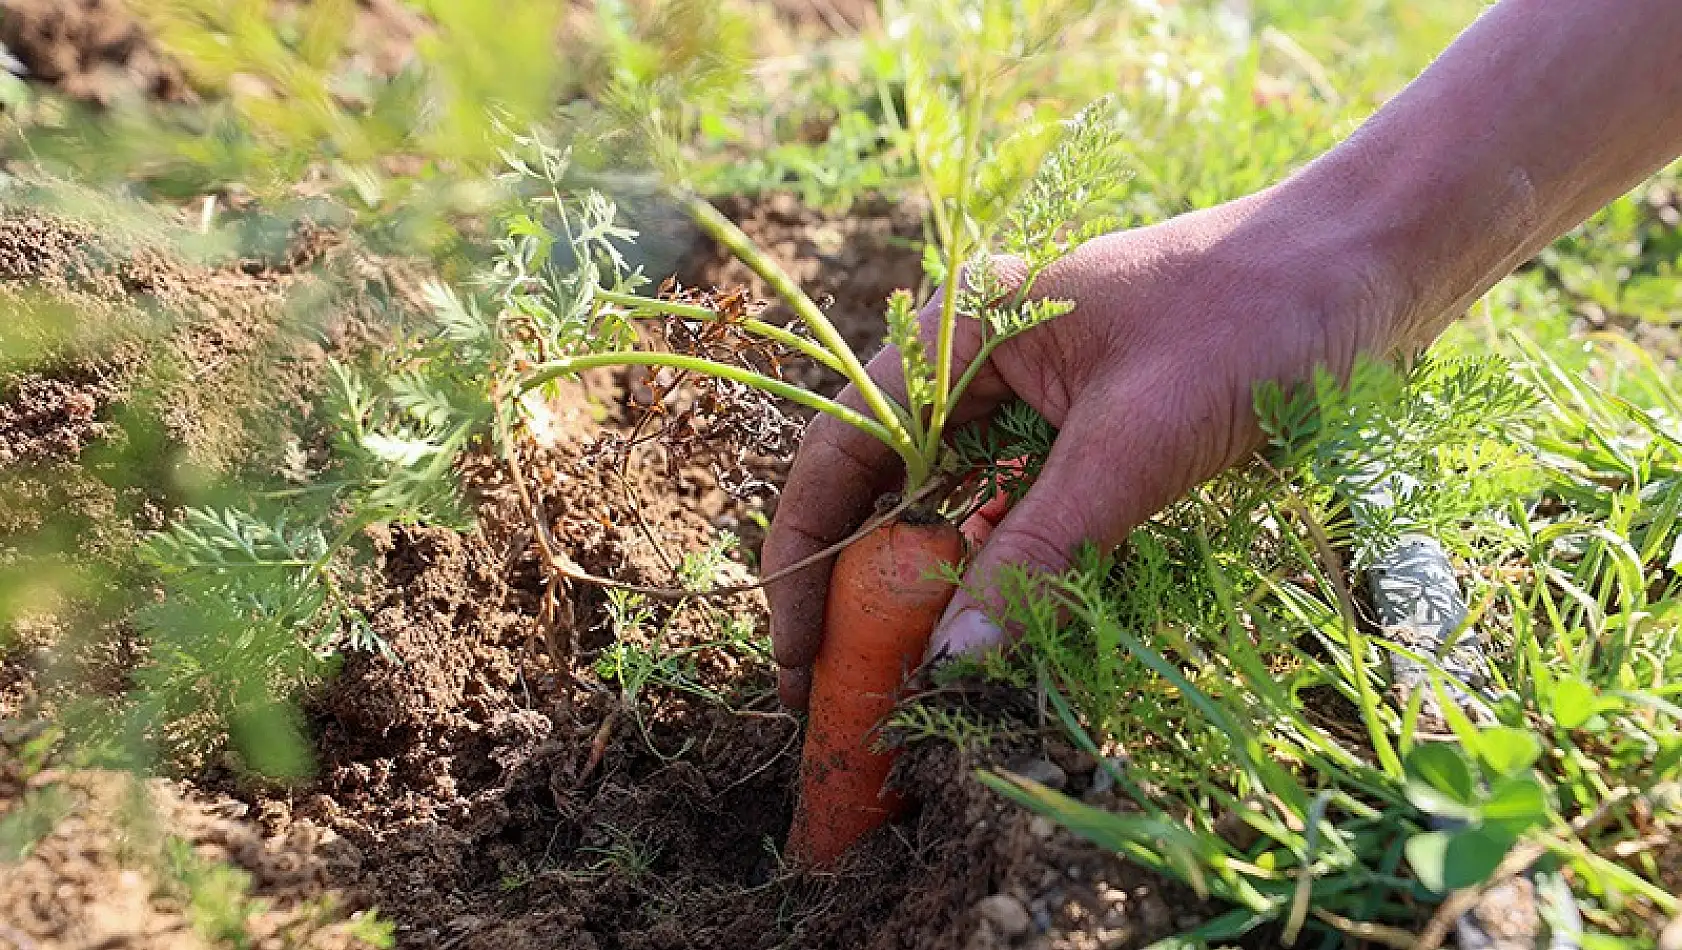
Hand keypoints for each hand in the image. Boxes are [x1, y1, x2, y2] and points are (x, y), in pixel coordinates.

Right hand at [762, 188, 1402, 708]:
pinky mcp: (1094, 431)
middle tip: (851, 696)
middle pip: (890, 492)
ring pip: (958, 510)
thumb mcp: (1136, 443)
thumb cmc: (1254, 320)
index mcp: (960, 334)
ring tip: (918, 684)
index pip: (841, 452)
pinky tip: (1008, 634)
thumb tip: (949, 665)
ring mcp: (1040, 398)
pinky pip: (1026, 512)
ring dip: (938, 593)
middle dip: (865, 592)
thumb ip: (1038, 552)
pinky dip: (1010, 574)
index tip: (795, 655)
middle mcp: (982, 364)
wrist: (1376, 261)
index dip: (803, 558)